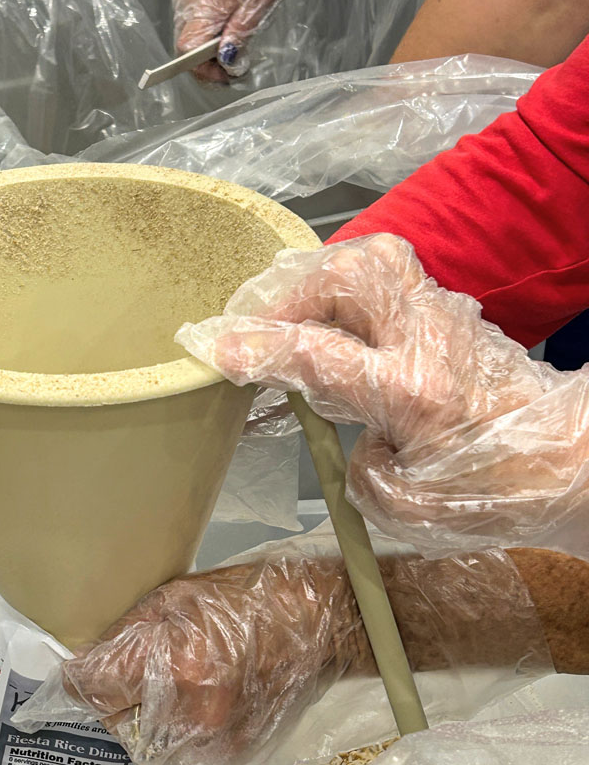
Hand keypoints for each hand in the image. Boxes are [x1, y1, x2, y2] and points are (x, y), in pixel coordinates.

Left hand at [60, 542, 553, 764]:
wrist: (323, 626)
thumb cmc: (246, 597)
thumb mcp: (178, 596)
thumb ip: (129, 631)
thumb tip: (87, 655)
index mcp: (174, 665)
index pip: (92, 685)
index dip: (76, 676)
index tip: (72, 668)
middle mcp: (189, 714)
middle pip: (116, 721)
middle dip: (107, 700)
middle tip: (115, 676)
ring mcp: (212, 743)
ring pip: (147, 745)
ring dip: (140, 720)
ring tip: (155, 688)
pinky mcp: (232, 759)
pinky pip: (183, 756)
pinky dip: (175, 735)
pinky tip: (188, 704)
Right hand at [172, 0, 329, 83]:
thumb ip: (242, 28)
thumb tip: (225, 58)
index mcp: (208, 0)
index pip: (188, 49)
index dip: (205, 69)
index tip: (229, 73)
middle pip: (185, 43)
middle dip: (208, 62)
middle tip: (237, 66)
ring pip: (188, 31)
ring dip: (207, 47)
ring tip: (236, 47)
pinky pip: (191, 15)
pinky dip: (206, 28)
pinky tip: (228, 26)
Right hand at [178, 234, 588, 554]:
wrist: (569, 461)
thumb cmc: (495, 491)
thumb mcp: (412, 508)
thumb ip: (362, 471)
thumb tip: (352, 433)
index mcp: (410, 390)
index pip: (316, 354)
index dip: (257, 348)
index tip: (212, 346)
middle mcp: (425, 338)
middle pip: (343, 274)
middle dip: (284, 294)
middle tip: (253, 326)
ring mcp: (443, 315)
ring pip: (370, 257)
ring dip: (316, 279)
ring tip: (287, 314)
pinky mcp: (450, 312)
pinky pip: (388, 276)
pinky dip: (345, 287)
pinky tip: (330, 321)